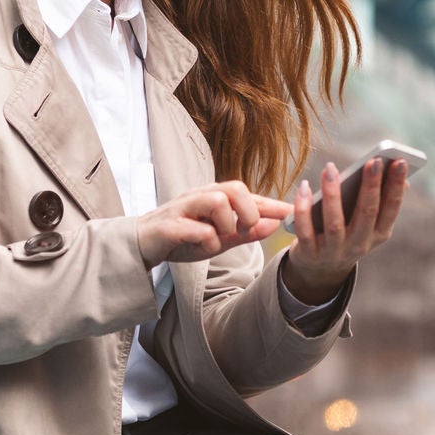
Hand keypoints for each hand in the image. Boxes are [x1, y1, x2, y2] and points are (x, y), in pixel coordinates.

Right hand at [137, 181, 293, 265]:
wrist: (142, 244)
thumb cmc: (183, 238)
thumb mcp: (219, 238)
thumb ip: (246, 232)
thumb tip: (274, 224)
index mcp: (214, 197)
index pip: (248, 195)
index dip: (271, 203)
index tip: (291, 212)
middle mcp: (200, 196)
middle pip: (235, 188)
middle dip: (248, 212)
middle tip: (243, 231)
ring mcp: (184, 208)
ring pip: (216, 201)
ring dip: (225, 224)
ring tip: (219, 239)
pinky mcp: (170, 224)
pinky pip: (196, 228)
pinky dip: (205, 240)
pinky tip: (201, 246)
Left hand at [283, 158, 407, 302]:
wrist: (319, 269)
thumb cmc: (346, 233)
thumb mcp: (368, 223)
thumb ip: (381, 201)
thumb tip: (403, 180)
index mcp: (378, 234)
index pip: (391, 208)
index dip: (396, 185)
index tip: (399, 161)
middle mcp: (359, 244)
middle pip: (367, 214)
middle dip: (371, 186)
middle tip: (373, 160)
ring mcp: (334, 251)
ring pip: (334, 223)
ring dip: (333, 194)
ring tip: (330, 168)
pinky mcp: (309, 253)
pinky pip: (305, 230)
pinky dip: (303, 209)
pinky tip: (304, 187)